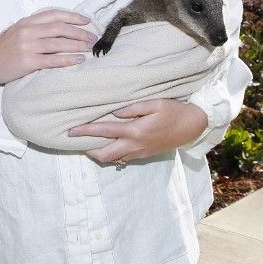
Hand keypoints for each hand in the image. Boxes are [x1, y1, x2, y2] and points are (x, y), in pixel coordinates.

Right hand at [0, 9, 95, 102]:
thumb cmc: (6, 49)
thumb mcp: (19, 32)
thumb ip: (36, 27)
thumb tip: (62, 26)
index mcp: (27, 22)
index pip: (54, 14)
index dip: (73, 16)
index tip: (87, 21)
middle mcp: (27, 31)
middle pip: (59, 28)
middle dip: (79, 33)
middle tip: (93, 38)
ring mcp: (27, 46)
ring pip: (58, 44)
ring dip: (77, 45)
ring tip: (89, 48)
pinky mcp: (27, 62)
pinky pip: (52, 60)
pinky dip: (68, 60)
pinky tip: (79, 60)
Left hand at [70, 99, 206, 165]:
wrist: (191, 127)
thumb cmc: (173, 111)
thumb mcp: (155, 103)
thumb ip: (133, 107)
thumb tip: (115, 112)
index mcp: (135, 131)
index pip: (104, 131)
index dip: (85, 131)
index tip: (71, 130)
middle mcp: (134, 145)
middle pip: (104, 154)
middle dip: (87, 148)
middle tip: (75, 140)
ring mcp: (139, 153)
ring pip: (112, 159)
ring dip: (98, 153)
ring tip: (87, 143)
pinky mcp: (143, 155)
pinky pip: (122, 159)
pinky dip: (110, 155)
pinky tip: (106, 146)